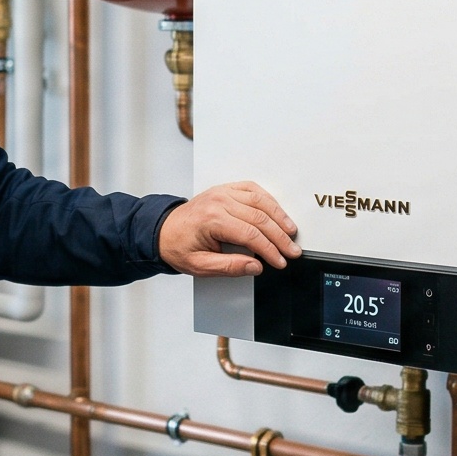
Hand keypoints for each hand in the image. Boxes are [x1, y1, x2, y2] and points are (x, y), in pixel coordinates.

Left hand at [160, 182, 299, 275]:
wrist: (164, 231)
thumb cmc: (179, 246)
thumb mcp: (200, 265)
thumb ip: (229, 267)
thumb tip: (255, 266)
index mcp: (212, 220)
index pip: (250, 235)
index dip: (270, 250)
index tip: (280, 261)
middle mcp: (219, 201)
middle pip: (259, 218)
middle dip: (280, 237)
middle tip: (292, 250)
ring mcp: (223, 192)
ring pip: (260, 201)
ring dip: (279, 217)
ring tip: (291, 232)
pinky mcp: (226, 189)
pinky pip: (253, 189)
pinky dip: (269, 200)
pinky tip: (277, 212)